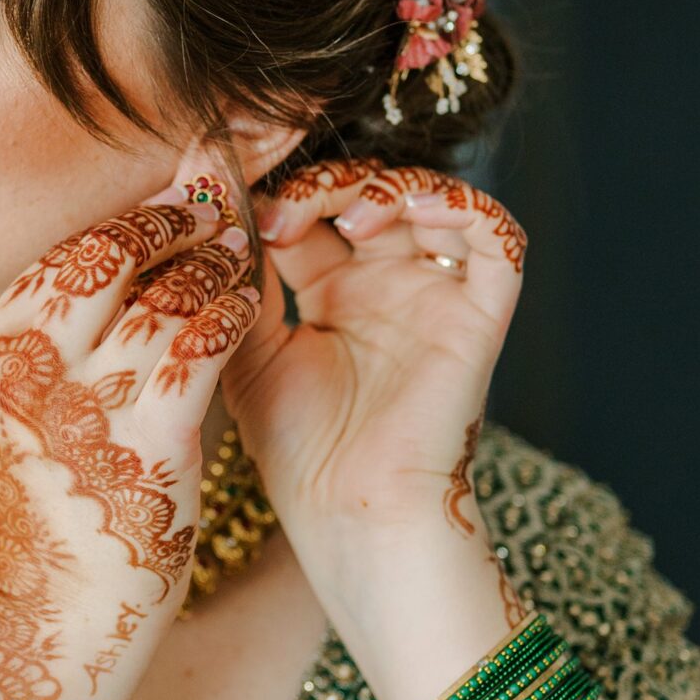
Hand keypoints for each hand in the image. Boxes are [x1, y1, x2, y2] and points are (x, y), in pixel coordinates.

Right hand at [0, 154, 260, 699]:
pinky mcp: (147, 441)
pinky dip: (231, 310)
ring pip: (166, 291)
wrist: (66, 617)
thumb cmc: (63, 505)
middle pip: (111, 250)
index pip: (68, 251)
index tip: (178, 183)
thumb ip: (67, 331)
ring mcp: (85, 404)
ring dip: (216, 259)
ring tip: (245, 246)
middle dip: (176, 213)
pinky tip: (252, 301)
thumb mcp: (35, 406)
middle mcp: (29, 369)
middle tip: (221, 191)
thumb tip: (132, 241)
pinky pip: (200, 344)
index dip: (130, 210)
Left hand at [217, 157, 526, 586]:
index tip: (231, 197)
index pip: (312, 210)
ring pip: (431, 200)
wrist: (352, 516)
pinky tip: (414, 211)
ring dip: (386, 188)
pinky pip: (499, 239)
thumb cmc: (296, 452)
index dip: (276, 190)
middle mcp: (387, 288)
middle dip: (323, 187)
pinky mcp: (480, 316)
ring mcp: (436, 298)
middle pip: (367, 194)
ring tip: (347, 220)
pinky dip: (464, 208)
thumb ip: (233, 268)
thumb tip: (200, 183)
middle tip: (280, 217)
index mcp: (330, 294)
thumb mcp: (242, 346)